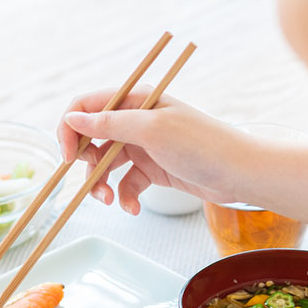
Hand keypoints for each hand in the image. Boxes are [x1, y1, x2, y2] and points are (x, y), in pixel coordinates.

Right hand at [56, 88, 255, 213]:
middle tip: (93, 183)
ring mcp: (144, 146)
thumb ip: (110, 124)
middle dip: (87, 164)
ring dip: (102, 186)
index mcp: (135, 99)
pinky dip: (125, 197)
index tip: (68, 158)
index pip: (87, 107)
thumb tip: (72, 118)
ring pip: (106, 164)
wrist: (239, 174)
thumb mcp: (152, 131)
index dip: (70, 130)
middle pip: (92, 139)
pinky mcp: (152, 169)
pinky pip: (126, 183)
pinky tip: (133, 208)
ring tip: (111, 202)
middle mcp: (136, 120)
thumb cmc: (202, 144)